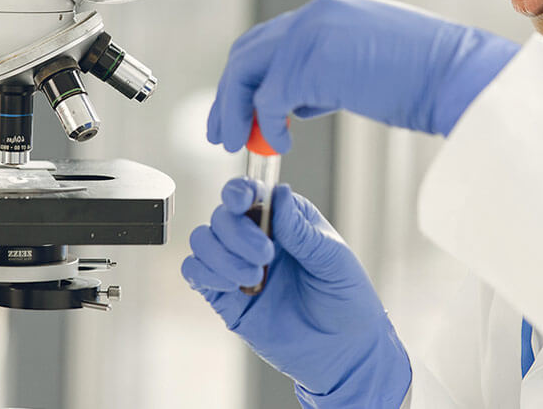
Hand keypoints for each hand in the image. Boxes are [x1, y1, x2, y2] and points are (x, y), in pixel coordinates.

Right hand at [182, 179, 410, 407]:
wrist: (343, 351)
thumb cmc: (346, 299)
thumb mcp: (332, 259)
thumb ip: (301, 231)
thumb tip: (280, 193)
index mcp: (285, 220)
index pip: (252, 192)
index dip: (239, 191)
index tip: (242, 200)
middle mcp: (257, 238)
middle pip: (222, 215)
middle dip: (237, 233)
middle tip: (266, 255)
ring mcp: (238, 266)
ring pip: (203, 241)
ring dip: (221, 255)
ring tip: (253, 277)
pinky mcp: (225, 297)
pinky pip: (195, 273)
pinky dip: (204, 273)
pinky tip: (231, 286)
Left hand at [207, 0, 519, 152]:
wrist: (459, 75)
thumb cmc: (428, 80)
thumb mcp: (366, 69)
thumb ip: (327, 75)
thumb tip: (296, 102)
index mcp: (331, 11)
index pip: (271, 40)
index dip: (250, 78)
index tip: (242, 113)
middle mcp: (316, 13)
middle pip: (249, 51)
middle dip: (229, 94)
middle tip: (222, 132)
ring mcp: (312, 32)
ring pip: (248, 69)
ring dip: (236, 109)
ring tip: (237, 143)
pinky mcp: (314, 61)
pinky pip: (270, 97)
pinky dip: (265, 124)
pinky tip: (279, 145)